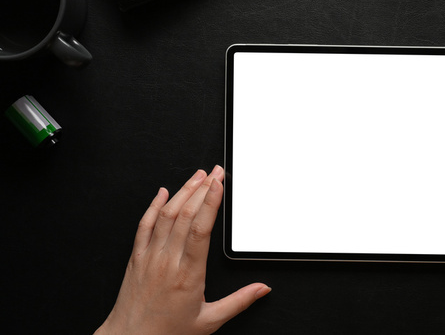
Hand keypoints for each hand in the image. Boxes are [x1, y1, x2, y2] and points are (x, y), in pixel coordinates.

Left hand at [95, 166, 270, 334]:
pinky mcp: (136, 258)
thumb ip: (239, 301)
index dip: (210, 203)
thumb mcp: (210, 321)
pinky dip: (153, 206)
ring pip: (166, 215)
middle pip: (185, 216)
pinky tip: (161, 193)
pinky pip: (144, 226)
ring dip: (182, 192)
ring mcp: (149, 257)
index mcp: (188, 275)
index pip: (200, 230)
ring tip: (197, 175)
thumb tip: (262, 289)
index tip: (219, 184)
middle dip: (202, 189)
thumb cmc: (167, 333)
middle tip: (215, 172)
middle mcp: (168, 261)